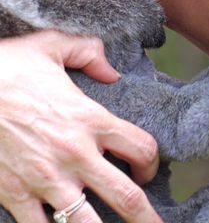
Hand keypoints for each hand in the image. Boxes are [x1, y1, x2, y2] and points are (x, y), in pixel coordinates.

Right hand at [0, 30, 161, 222]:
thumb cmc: (9, 67)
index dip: (151, 162)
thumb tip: (111, 70)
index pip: (141, 148)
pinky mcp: (17, 195)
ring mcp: (46, 179)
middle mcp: (74, 153)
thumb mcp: (52, 46)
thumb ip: (88, 51)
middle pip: (126, 196)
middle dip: (146, 216)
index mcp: (89, 118)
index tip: (146, 170)